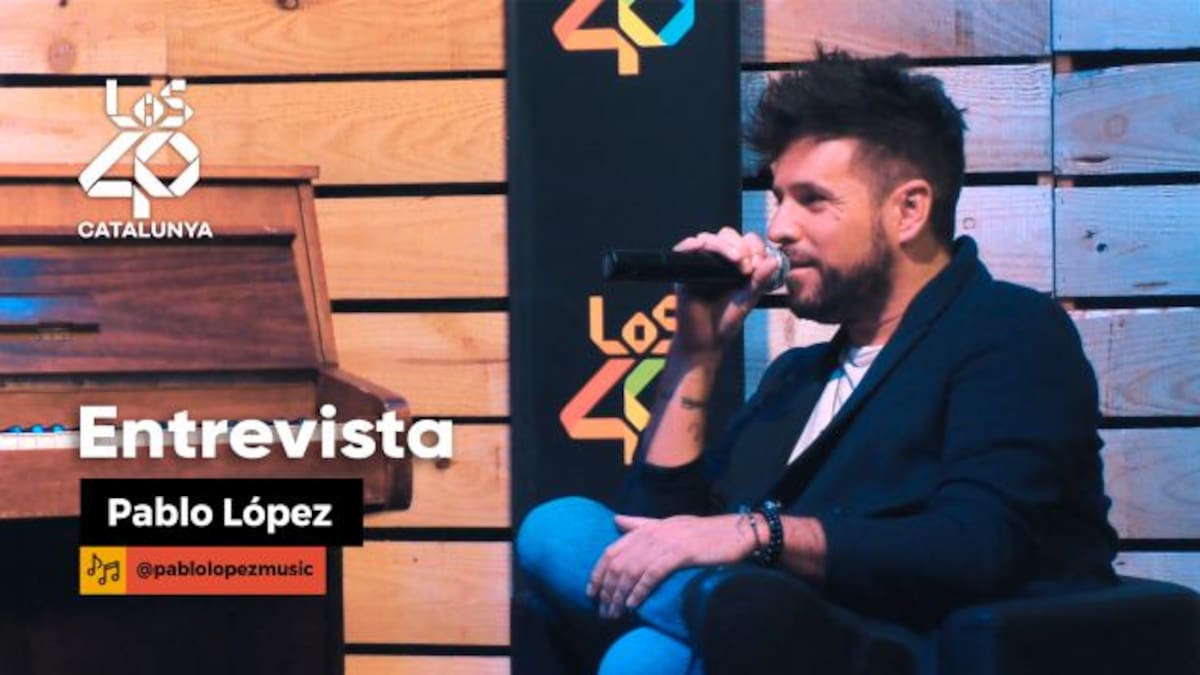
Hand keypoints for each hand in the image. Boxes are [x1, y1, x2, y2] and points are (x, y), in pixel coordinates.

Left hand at [586, 513, 755, 619]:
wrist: (736, 532)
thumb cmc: (703, 532)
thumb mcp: (669, 524)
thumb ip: (641, 524)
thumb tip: (615, 520)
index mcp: (648, 527)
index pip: (612, 550)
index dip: (598, 572)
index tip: (591, 592)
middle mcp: (653, 533)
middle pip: (618, 563)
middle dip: (607, 589)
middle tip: (602, 610)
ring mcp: (667, 542)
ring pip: (632, 570)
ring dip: (619, 595)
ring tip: (614, 613)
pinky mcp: (681, 553)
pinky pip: (653, 574)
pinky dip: (640, 590)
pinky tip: (633, 604)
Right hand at [671, 227, 781, 360]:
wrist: (705, 341)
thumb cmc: (726, 322)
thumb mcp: (747, 301)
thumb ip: (759, 281)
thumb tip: (774, 260)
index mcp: (737, 264)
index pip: (746, 241)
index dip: (755, 248)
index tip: (758, 266)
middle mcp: (718, 260)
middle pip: (727, 235)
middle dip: (740, 246)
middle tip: (747, 266)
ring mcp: (700, 264)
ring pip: (709, 239)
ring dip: (723, 245)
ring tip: (736, 261)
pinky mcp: (683, 270)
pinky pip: (684, 249)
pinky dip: (690, 245)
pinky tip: (699, 246)